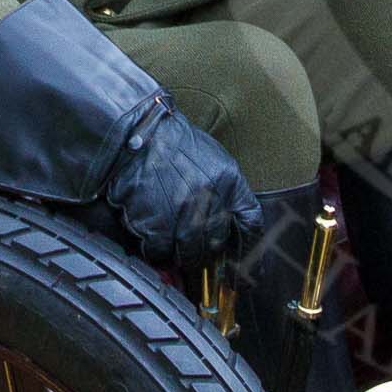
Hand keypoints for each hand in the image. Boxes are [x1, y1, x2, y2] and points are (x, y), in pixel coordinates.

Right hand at [104, 99, 262, 271]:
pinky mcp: (155, 221)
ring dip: (182, 256)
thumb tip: (228, 222)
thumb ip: (226, 190)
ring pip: (189, 251)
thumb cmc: (176, 145)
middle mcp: (210, 197)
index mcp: (229, 181)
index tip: (241, 257)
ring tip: (176, 250)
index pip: (250, 220)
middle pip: (216, 241)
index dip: (248, 245)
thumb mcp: (214, 159)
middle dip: (208, 252)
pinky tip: (154, 241)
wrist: (141, 134)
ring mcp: (182, 211)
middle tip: (198, 254)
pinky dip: (157, 251)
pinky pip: (160, 250)